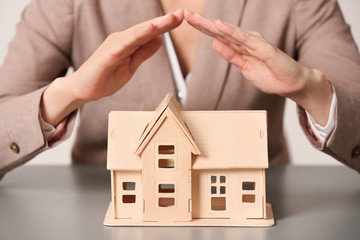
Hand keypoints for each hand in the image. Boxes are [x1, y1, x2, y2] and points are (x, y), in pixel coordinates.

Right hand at [41, 10, 183, 125]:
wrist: (82, 90)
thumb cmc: (104, 78)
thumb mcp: (130, 67)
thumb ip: (143, 53)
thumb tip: (159, 41)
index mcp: (128, 44)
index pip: (150, 34)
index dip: (165, 26)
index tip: (181, 20)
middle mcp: (121, 40)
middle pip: (147, 29)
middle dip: (165, 22)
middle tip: (182, 14)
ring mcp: (114, 45)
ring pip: (138, 33)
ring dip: (155, 25)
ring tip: (172, 18)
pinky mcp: (108, 54)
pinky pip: (126, 43)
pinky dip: (139, 35)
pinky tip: (151, 29)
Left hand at [184, 10, 332, 125]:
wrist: (292, 84)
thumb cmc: (271, 75)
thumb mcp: (244, 67)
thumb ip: (231, 55)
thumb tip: (215, 44)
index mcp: (241, 46)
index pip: (218, 35)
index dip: (203, 28)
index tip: (188, 21)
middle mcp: (246, 41)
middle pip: (220, 30)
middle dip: (202, 22)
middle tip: (185, 14)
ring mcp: (255, 43)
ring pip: (229, 32)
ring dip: (212, 24)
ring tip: (196, 18)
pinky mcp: (263, 48)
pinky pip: (244, 40)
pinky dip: (231, 32)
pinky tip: (219, 26)